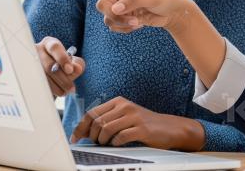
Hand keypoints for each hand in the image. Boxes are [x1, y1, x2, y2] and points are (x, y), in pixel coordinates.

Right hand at [35, 36, 85, 95]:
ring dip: (56, 87)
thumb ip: (77, 64)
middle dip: (62, 79)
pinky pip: (37, 85)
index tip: (70, 70)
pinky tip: (57, 92)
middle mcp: (37, 51)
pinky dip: (49, 90)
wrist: (51, 74)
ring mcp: (29, 64)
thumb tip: (76, 68)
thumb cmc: (63, 65)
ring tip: (66, 92)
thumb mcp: (72, 62)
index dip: (63, 59)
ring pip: (42, 78)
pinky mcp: (25, 76)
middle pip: (48, 66)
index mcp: (49, 44)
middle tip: (71, 88)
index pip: (55, 48)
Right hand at [60, 0, 196, 32]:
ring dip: (121, 23)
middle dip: (114, 15)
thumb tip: (115, 9)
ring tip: (138, 22)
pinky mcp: (122, 16)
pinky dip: (124, 28)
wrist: (173, 11)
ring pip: (106, 18)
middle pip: (101, 5)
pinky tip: (138, 25)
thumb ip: (132, 2)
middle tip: (133, 18)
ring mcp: (119, 5)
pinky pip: (113, 26)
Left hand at [70, 97, 205, 150]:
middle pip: (97, 121)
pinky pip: (120, 137)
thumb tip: (84, 131)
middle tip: (95, 143)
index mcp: (119, 101)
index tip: (75, 138)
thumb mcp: (125, 116)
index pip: (92, 113)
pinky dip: (115, 143)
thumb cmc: (144, 124)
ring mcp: (134, 117)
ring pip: (106, 129)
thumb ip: (107, 119)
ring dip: (102, 140)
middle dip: (91, 135)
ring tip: (106, 144)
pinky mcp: (142, 128)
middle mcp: (125, 106)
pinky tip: (118, 144)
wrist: (169, 128)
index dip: (81, 127)